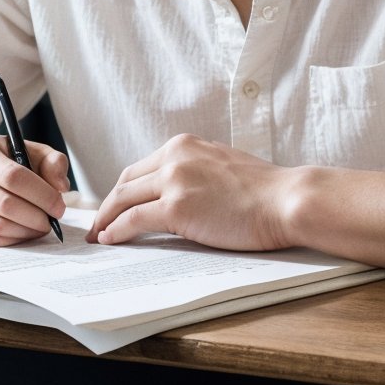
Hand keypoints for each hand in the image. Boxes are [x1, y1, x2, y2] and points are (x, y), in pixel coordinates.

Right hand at [0, 134, 69, 244]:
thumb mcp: (26, 150)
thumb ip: (51, 162)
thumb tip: (61, 187)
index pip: (13, 176)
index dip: (42, 195)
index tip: (59, 206)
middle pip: (5, 204)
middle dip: (37, 216)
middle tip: (53, 220)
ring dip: (27, 231)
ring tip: (41, 226)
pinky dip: (13, 239)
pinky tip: (24, 232)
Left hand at [87, 134, 299, 249]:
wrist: (286, 200)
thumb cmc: (264, 191)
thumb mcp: (221, 167)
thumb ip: (195, 173)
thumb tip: (178, 195)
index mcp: (184, 144)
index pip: (141, 168)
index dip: (124, 190)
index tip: (115, 206)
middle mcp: (174, 155)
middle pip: (126, 182)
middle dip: (108, 205)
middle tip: (98, 224)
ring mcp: (174, 180)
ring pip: (123, 200)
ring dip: (105, 220)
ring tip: (98, 236)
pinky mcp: (176, 206)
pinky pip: (133, 220)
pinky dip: (116, 231)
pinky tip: (109, 240)